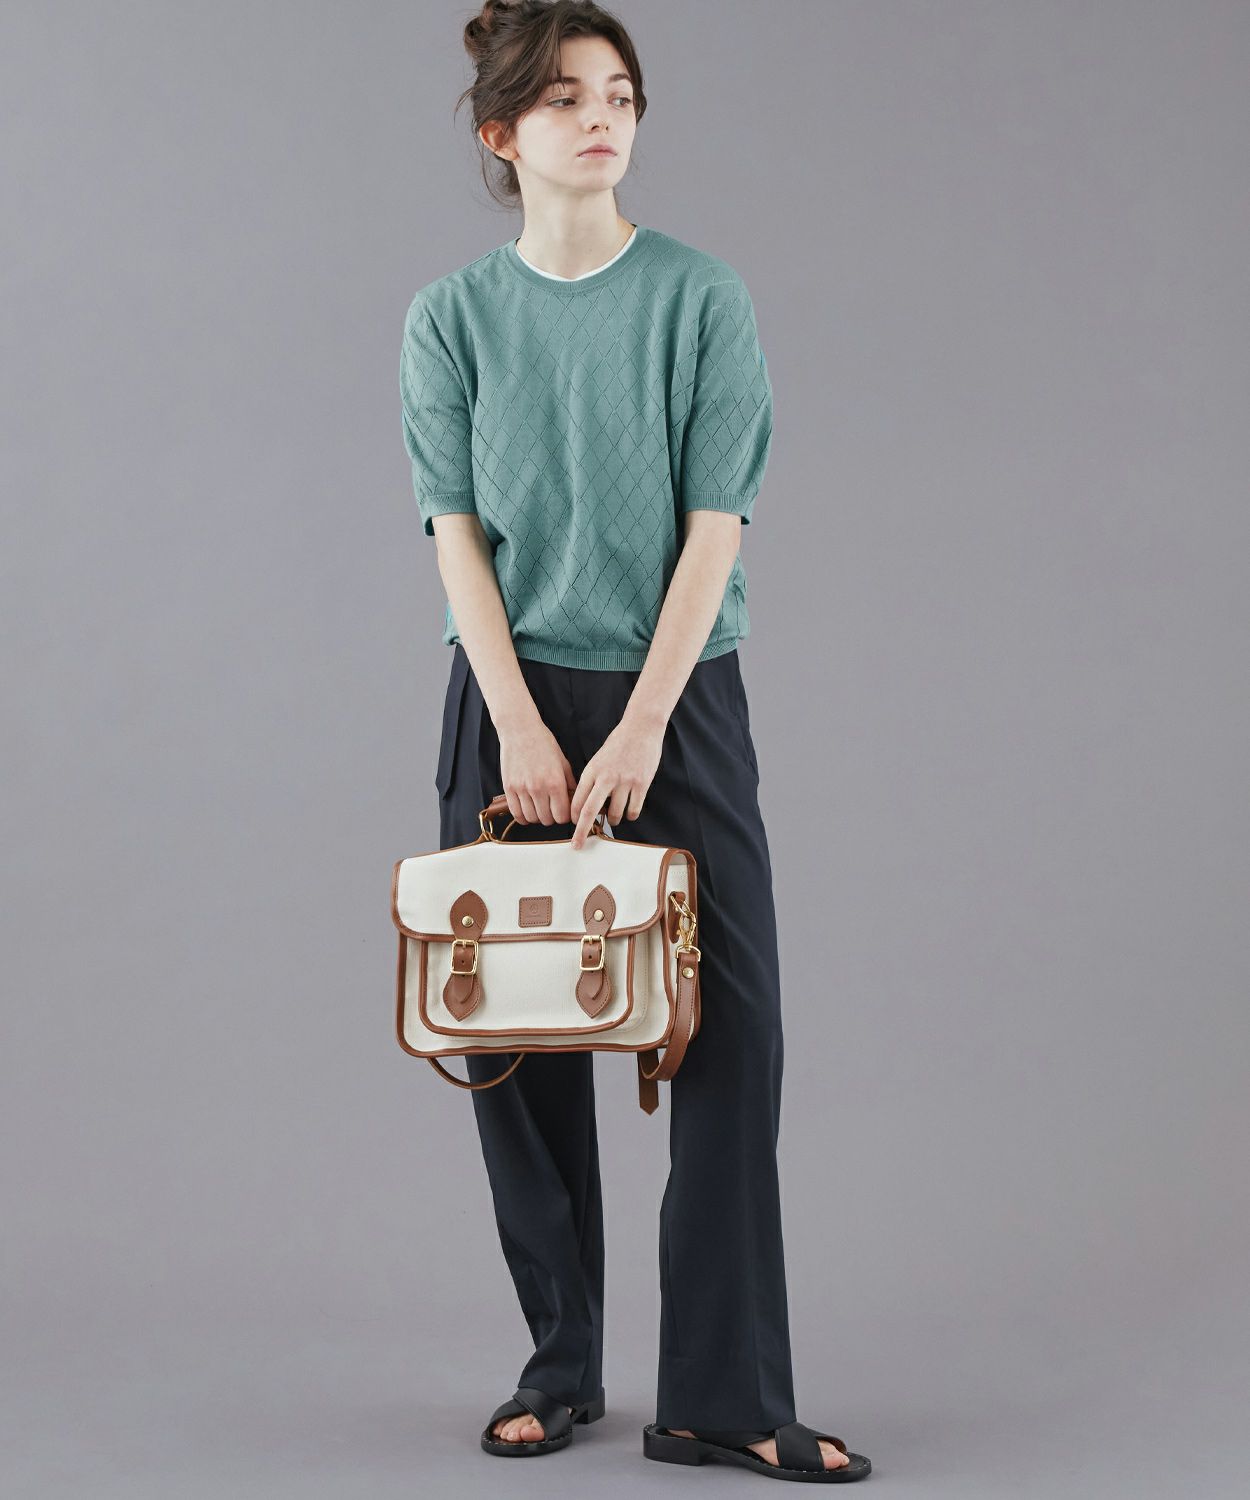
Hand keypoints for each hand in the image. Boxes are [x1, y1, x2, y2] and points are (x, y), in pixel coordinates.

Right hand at [498, 717, 576, 825]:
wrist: (520, 730)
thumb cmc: (543, 743)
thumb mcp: (563, 762)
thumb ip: (570, 783)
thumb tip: (576, 799)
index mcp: (556, 782)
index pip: (562, 815)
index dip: (565, 816)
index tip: (564, 812)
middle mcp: (539, 788)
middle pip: (547, 819)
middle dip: (552, 817)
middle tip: (552, 809)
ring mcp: (522, 789)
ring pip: (531, 818)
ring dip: (537, 817)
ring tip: (540, 809)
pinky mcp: (509, 788)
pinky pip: (516, 813)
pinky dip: (523, 817)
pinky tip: (527, 811)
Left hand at [568, 715, 664, 848]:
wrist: (640, 728)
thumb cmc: (618, 744)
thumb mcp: (598, 759)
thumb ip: (591, 780)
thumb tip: (585, 805)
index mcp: (592, 770)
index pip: (578, 800)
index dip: (574, 818)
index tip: (573, 827)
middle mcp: (606, 777)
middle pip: (590, 811)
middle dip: (582, 832)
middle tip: (577, 845)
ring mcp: (625, 781)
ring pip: (615, 814)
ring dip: (613, 821)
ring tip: (614, 817)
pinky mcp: (641, 784)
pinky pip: (634, 810)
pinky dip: (630, 815)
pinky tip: (629, 812)